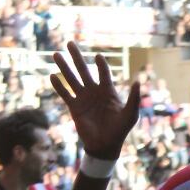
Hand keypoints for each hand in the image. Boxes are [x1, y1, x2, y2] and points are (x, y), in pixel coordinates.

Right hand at [50, 41, 139, 160]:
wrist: (105, 145)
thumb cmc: (120, 129)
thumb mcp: (130, 114)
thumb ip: (134, 98)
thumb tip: (138, 82)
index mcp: (108, 90)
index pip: (103, 72)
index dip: (101, 65)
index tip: (98, 57)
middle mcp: (94, 91)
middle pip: (83, 70)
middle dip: (76, 57)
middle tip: (70, 43)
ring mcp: (83, 98)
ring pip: (71, 79)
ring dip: (64, 67)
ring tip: (55, 54)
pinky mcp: (74, 108)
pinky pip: (65, 94)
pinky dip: (58, 86)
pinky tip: (52, 76)